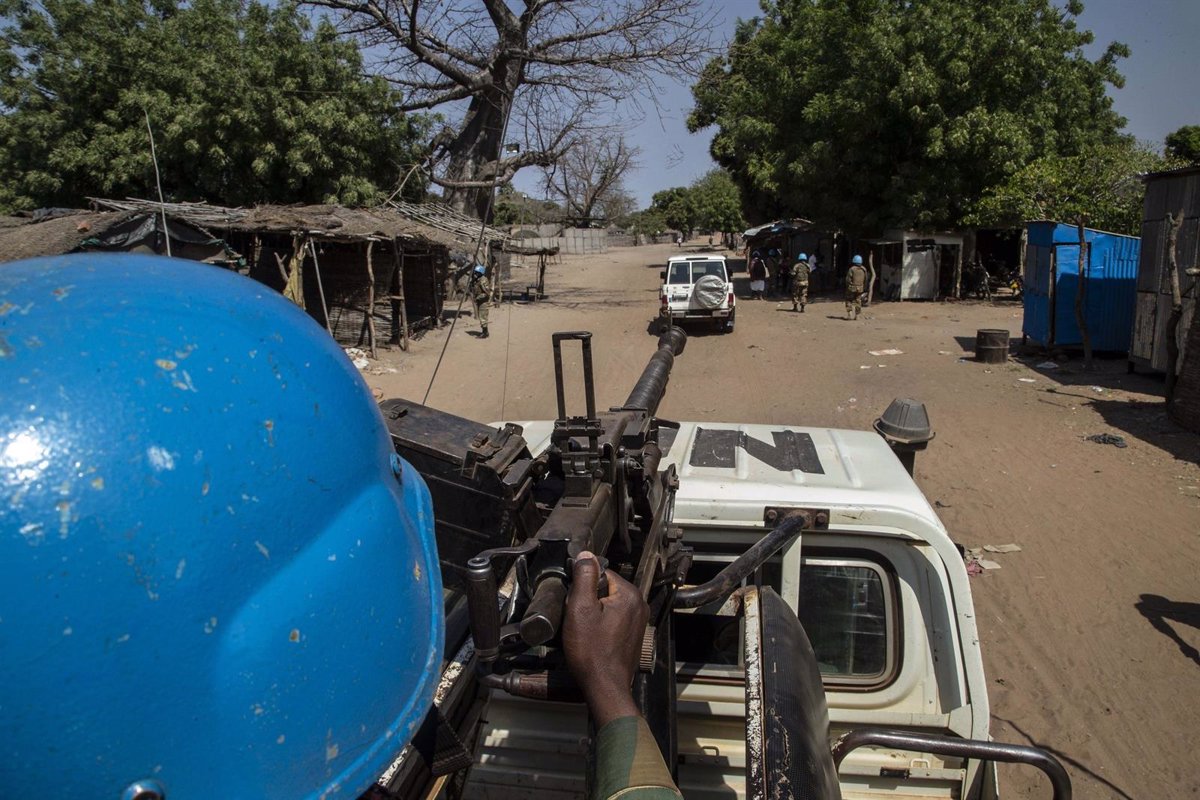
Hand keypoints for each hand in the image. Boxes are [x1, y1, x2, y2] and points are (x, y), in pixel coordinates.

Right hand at [562, 550, 647, 726]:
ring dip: (594, 613)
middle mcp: (639, 605)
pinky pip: (614, 618)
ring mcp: (639, 621)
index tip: (576, 604)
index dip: (584, 586)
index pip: (601, 573)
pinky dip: (602, 624)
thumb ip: (584, 578)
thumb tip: (585, 555)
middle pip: (606, 588)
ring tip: (586, 631)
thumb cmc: (591, 652)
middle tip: (579, 620)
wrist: (604, 687)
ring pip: (608, 604)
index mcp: (630, 594)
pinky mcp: (633, 634)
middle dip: (589, 600)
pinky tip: (594, 639)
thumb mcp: (580, 609)